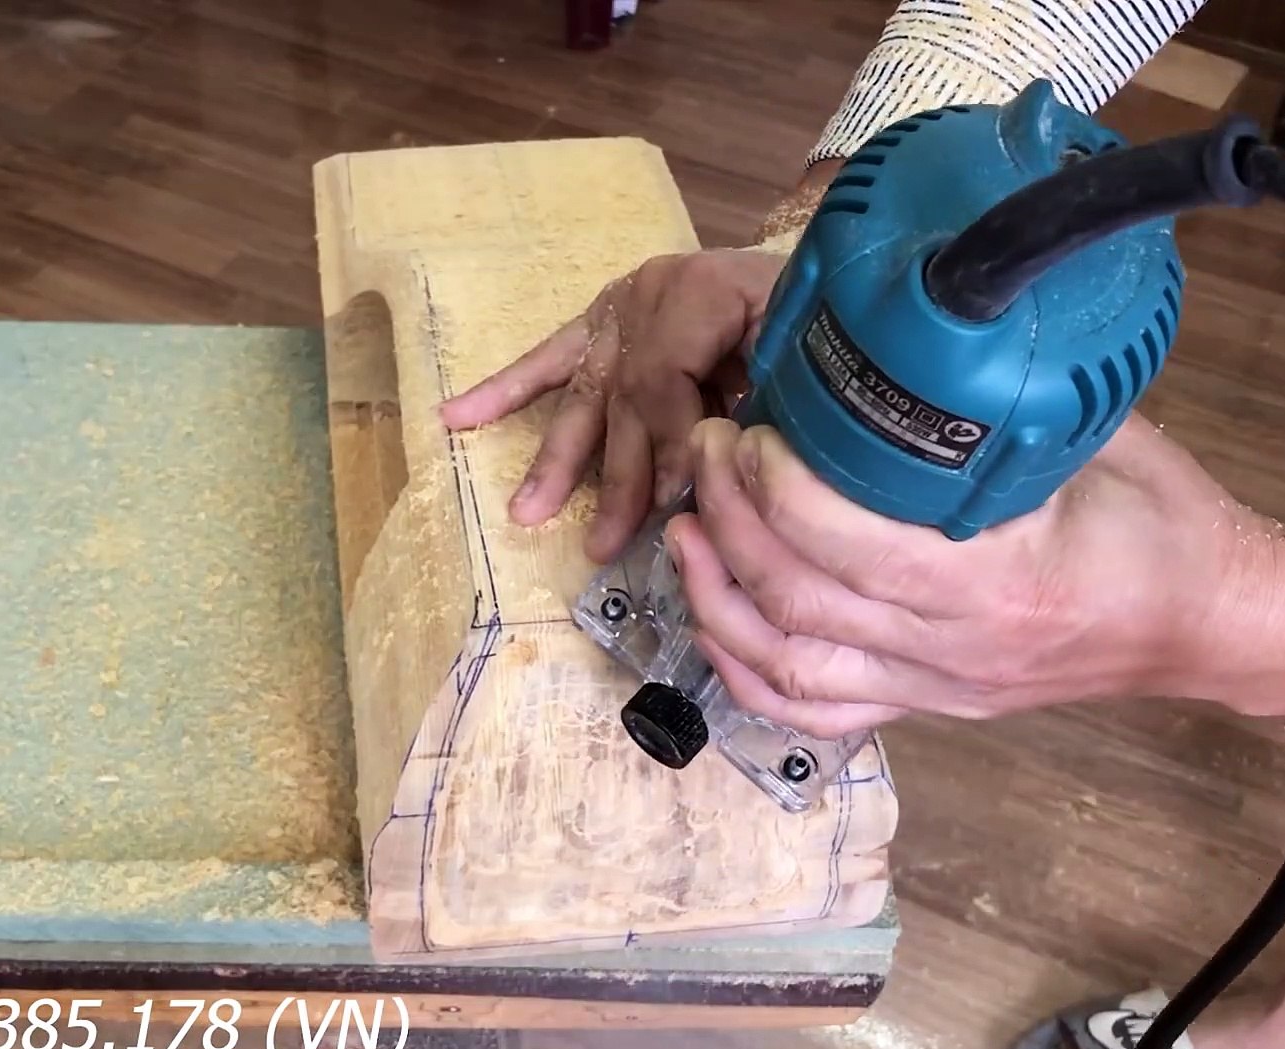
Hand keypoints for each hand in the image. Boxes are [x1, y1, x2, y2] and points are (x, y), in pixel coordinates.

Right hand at [439, 159, 844, 563]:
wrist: (826, 269)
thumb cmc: (823, 321)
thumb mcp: (807, 354)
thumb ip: (765, 402)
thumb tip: (721, 469)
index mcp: (703, 289)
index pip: (664, 380)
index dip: (668, 446)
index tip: (674, 504)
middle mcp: (651, 293)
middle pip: (624, 399)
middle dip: (616, 479)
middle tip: (603, 544)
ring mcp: (623, 307)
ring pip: (583, 392)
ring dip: (556, 458)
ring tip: (528, 513)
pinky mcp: (607, 319)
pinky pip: (551, 357)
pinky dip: (505, 387)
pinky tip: (457, 416)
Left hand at [665, 414, 1284, 736]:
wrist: (1212, 624)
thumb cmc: (1165, 521)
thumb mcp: (1100, 438)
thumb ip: (1006, 402)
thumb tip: (923, 333)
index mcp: (1002, 581)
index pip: (855, 546)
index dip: (779, 489)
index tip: (750, 428)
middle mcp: (958, 650)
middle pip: (803, 601)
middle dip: (731, 522)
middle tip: (708, 449)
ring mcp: (938, 688)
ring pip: (792, 667)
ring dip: (718, 598)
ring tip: (682, 528)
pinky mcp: (928, 708)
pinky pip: (817, 715)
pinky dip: (749, 675)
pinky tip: (715, 622)